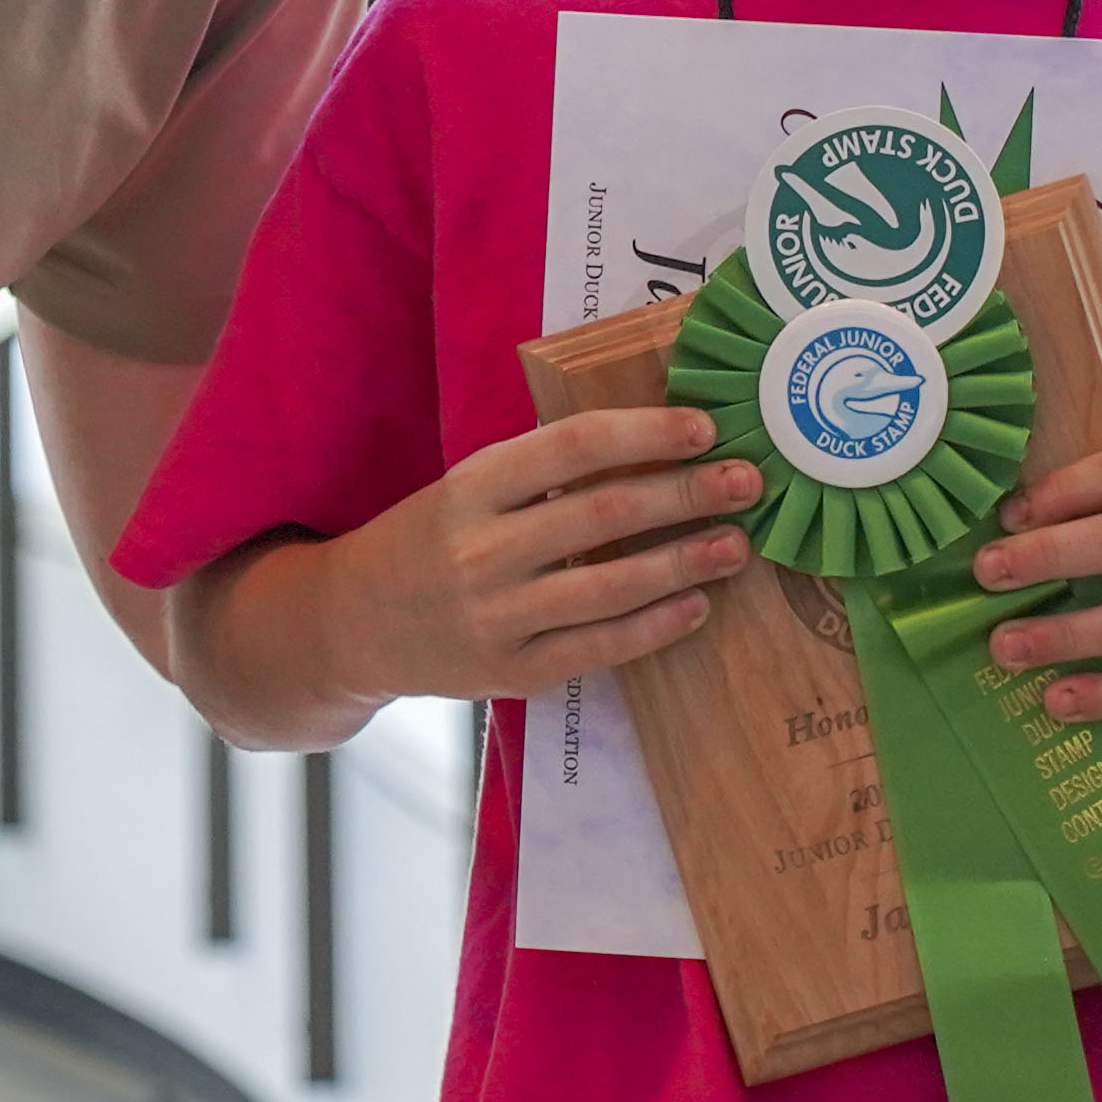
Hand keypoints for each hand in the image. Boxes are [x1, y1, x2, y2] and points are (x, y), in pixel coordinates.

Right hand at [209, 405, 765, 722]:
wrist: (353, 624)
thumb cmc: (428, 541)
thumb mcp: (465, 488)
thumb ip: (540, 470)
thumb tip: (650, 440)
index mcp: (470, 487)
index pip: (572, 447)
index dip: (645, 433)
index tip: (704, 428)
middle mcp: (481, 551)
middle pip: (604, 515)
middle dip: (686, 494)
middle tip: (748, 481)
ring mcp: (497, 618)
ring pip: (611, 587)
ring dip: (686, 562)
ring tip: (737, 544)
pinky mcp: (512, 673)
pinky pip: (600, 648)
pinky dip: (656, 625)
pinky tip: (697, 605)